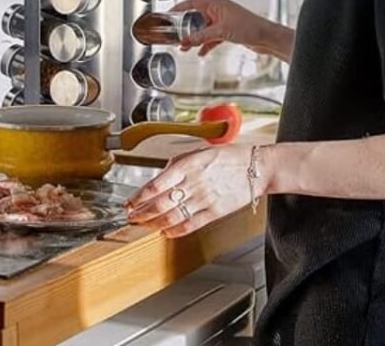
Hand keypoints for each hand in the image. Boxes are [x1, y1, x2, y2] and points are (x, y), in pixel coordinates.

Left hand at [125, 145, 271, 238]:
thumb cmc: (228, 157)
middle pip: (160, 203)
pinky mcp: (215, 212)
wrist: (256, 167)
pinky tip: (166, 232)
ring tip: (144, 225)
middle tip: (131, 217)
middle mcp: (194, 183)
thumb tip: (158, 179)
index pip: (155, 185)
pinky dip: (175, 231)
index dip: (138, 197)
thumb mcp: (198, 152)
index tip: (129, 202)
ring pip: (172, 216)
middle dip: (142, 213)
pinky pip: (190, 224)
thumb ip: (176, 166)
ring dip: (154, 223)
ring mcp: (204, 199)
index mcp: (188, 165)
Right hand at [172, 0, 271, 55]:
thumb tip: (186, 41)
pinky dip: (206, 44)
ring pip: (203, 29)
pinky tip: (201, 53)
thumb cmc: (251, 27)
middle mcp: (219, 11)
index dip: (180, 7)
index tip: (170, 13)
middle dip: (186, 28)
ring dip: (195, 38)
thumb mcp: (221, 32)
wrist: (267, 38)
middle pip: (196, 17)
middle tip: (177, 35)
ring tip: (186, 47)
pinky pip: (212, 37)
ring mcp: (223, 22)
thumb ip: (202, 37)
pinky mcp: (228, 32)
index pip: (193, 2)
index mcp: (217, 4)